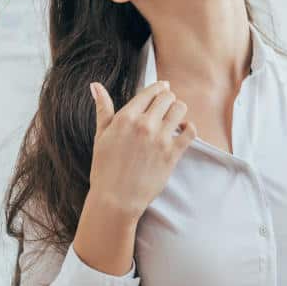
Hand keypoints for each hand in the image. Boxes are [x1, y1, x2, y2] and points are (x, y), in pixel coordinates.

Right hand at [88, 80, 196, 220]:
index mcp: (126, 117)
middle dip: (168, 98)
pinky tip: (182, 130)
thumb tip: (96, 85)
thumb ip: (103, 109)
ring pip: (180, 109)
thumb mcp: (100, 136)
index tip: (164, 88)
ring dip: (178, 110)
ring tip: (174, 117)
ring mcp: (160, 139)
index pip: (150, 92)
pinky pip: (190, 131)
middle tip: (167, 105)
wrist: (115, 199)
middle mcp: (144, 125)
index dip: (159, 88)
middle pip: (167, 98)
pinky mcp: (172, 154)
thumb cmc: (104, 168)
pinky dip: (189, 127)